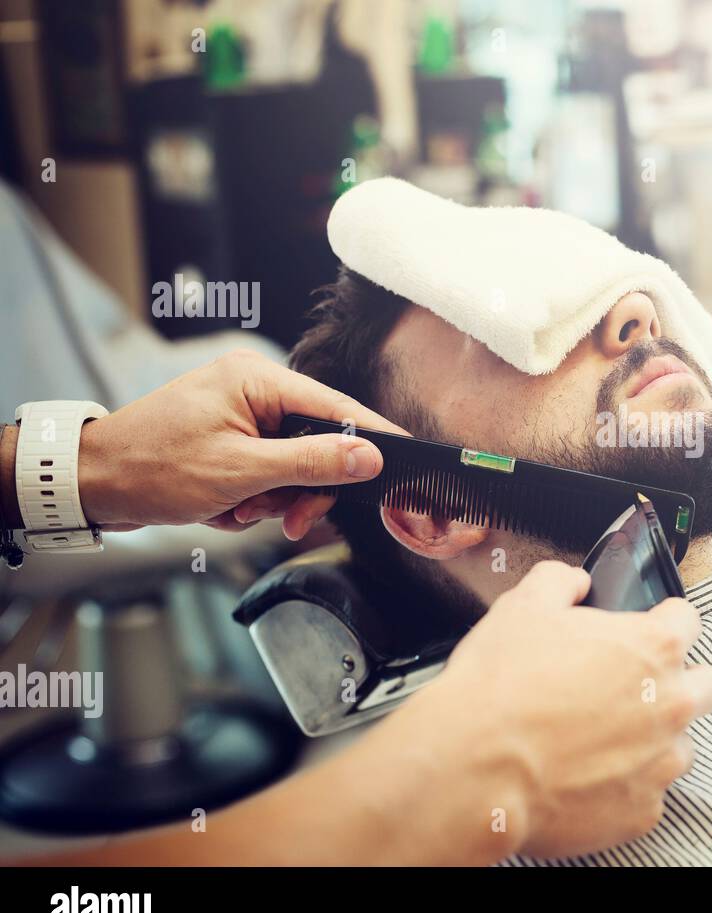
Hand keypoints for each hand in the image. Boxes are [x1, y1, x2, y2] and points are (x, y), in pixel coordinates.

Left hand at [75, 349, 407, 538]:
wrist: (91, 485)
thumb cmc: (153, 467)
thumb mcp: (242, 472)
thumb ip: (312, 463)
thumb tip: (369, 457)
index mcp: (257, 380)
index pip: (336, 408)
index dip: (373, 436)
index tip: (406, 457)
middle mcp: (253, 391)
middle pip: (317, 443)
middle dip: (303, 487)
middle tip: (292, 519)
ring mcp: (241, 418)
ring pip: (293, 466)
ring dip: (273, 500)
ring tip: (237, 511)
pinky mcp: (231, 443)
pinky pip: (268, 475)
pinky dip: (253, 500)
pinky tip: (224, 508)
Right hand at [366, 561, 711, 862]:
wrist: (474, 769)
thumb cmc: (500, 687)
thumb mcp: (523, 607)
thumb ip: (559, 581)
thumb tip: (573, 581)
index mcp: (652, 647)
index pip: (687, 619)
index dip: (662, 620)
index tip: (645, 630)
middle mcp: (670, 705)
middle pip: (706, 684)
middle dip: (680, 681)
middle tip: (634, 687)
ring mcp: (660, 763)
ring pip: (681, 745)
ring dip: (653, 739)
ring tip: (601, 740)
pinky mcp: (641, 812)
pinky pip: (648, 796)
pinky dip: (625, 788)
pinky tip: (586, 779)